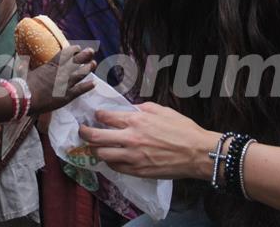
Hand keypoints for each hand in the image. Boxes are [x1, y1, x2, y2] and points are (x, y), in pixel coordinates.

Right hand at [26, 46, 96, 114]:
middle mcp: (60, 73)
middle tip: (91, 51)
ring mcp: (65, 84)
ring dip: (88, 68)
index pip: (64, 55)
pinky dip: (87, 86)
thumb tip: (20, 63)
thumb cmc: (23, 85)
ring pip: (80, 74)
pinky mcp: (67, 96)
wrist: (26, 98)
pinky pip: (80, 90)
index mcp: (50, 66)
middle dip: (84, 55)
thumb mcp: (24, 73)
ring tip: (94, 63)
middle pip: (75, 61)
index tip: (78, 47)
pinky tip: (94, 83)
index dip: (72, 50)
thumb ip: (25, 67)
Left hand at [79, 102, 211, 178]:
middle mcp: (130, 138)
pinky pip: (115, 167)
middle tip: (82, 130)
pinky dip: (110, 162)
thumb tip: (131, 109)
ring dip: (95, 150)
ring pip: (101, 155)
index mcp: (136, 120)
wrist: (197, 153)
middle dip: (85, 132)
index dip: (97, 115)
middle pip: (96, 137)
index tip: (96, 115)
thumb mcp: (162, 110)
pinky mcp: (137, 171)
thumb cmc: (182, 129)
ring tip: (94, 147)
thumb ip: (143, 108)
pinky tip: (111, 158)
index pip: (106, 116)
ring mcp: (132, 156)